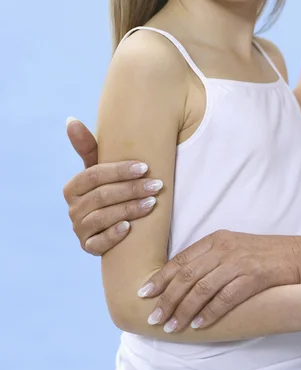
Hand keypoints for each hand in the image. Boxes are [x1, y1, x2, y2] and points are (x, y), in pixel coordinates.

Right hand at [63, 118, 162, 254]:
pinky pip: (99, 243)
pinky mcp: (89, 248)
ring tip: (153, 203)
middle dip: (132, 189)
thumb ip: (88, 148)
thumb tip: (70, 119)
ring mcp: (80, 230)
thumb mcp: (101, 171)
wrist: (118, 227)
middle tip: (158, 185)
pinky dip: (113, 235)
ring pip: (103, 218)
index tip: (145, 167)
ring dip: (129, 209)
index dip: (119, 171)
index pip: (93, 175)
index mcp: (73, 187)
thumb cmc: (111, 191)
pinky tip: (129, 228)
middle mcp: (73, 209)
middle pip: (101, 196)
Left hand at [139, 231, 300, 331]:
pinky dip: (210, 313)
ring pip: (202, 289)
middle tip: (153, 317)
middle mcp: (225, 248)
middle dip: (166, 299)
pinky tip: (199, 325)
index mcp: (216, 239)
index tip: (144, 294)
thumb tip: (183, 283)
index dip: (160, 278)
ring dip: (183, 310)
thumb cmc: (267, 256)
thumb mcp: (235, 249)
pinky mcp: (254, 277)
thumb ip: (211, 260)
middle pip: (187, 276)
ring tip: (171, 327)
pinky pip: (225, 298)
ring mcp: (240, 262)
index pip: (181, 260)